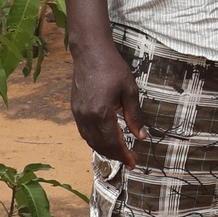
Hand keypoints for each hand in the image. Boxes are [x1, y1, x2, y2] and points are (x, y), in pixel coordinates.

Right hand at [69, 38, 144, 167]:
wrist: (90, 53)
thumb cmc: (112, 69)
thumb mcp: (129, 92)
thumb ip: (134, 116)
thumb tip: (141, 136)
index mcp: (101, 113)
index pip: (113, 142)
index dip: (124, 155)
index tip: (134, 163)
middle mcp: (87, 117)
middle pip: (101, 145)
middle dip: (116, 155)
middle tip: (130, 160)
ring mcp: (78, 114)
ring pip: (91, 141)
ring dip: (105, 150)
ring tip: (119, 153)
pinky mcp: (75, 109)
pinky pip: (84, 132)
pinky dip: (95, 140)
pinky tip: (105, 141)